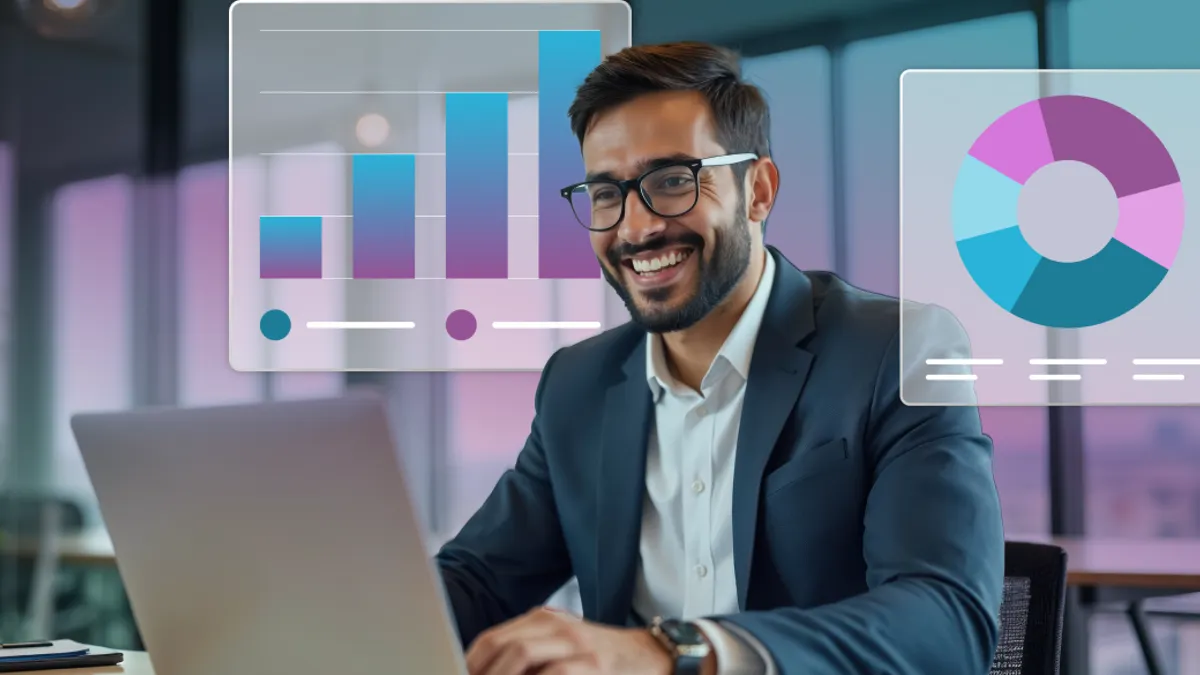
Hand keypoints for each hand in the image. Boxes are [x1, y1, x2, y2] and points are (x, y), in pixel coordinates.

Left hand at [464, 606, 671, 674]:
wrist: (651, 656)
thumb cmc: (600, 659)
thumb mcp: (563, 647)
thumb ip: (530, 654)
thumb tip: (486, 671)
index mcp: (543, 620)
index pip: (493, 638)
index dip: (471, 662)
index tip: (456, 674)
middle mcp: (556, 626)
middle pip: (502, 645)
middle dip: (480, 672)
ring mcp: (575, 644)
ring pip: (521, 654)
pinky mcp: (592, 665)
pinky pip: (553, 674)